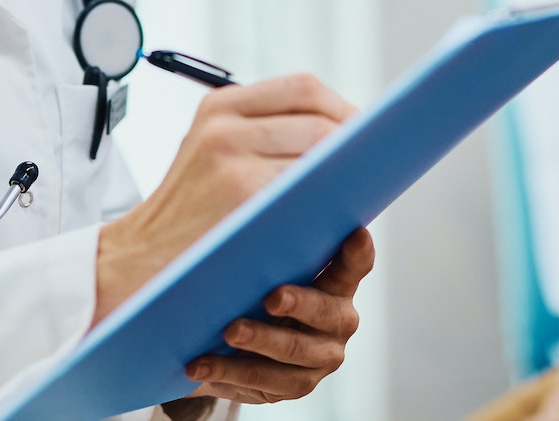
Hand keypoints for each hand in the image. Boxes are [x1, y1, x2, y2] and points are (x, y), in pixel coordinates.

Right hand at [95, 74, 356, 322]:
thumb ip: (262, 134)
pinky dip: (327, 200)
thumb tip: (342, 135)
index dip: (342, 109)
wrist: (138, 262)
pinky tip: (334, 213)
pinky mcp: (240, 196)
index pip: (303, 88)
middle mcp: (224, 125)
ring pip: (318, 154)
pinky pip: (305, 191)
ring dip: (344, 175)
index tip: (362, 135)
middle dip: (352, 146)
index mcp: (219, 107)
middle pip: (319, 119)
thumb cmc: (188, 216)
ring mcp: (231, 160)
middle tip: (368, 169)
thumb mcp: (211, 153)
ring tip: (355, 191)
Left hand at [184, 227, 374, 403]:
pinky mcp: (292, 385)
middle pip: (326, 313)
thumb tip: (266, 173)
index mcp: (337, 281)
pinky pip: (262, 381)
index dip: (357, 252)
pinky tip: (200, 363)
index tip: (354, 234)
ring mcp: (317, 357)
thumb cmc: (252, 279)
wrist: (231, 336)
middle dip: (299, 304)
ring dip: (260, 341)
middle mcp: (337, 320)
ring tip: (230, 331)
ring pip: (293, 352)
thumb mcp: (263, 250)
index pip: (355, 264)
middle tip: (271, 297)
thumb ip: (269, 216)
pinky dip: (228, 372)